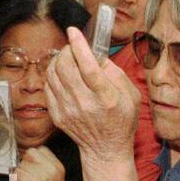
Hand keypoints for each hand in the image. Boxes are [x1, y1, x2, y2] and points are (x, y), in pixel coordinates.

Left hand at [15, 145, 67, 180]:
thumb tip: (26, 159)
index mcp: (58, 166)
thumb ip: (45, 167)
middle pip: (29, 154)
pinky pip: (17, 173)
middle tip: (26, 176)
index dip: (32, 156)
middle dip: (24, 164)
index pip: (41, 149)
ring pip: (21, 164)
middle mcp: (51, 168)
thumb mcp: (55, 179)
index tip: (30, 165)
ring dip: (19, 174)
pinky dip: (15, 180)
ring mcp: (42, 174)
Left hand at [43, 27, 140, 166]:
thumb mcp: (131, 95)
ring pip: (53, 74)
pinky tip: (63, 75)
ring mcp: (68, 111)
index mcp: (106, 97)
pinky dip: (53, 75)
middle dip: (67, 50)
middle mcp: (84, 104)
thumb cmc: (121, 120)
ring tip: (68, 59)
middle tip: (73, 47)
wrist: (105, 150)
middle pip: (65, 67)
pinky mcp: (57, 116)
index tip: (74, 31)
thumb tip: (97, 57)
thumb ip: (116, 73)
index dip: (79, 46)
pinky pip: (48, 86)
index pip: (88, 67)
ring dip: (58, 60)